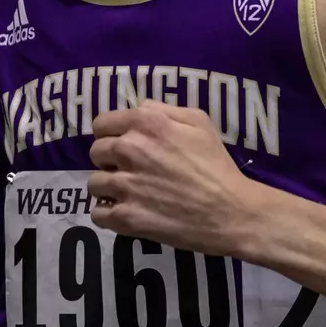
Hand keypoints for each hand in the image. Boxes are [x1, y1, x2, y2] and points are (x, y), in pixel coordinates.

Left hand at [88, 101, 257, 256]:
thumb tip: (138, 109)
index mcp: (145, 123)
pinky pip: (98, 214)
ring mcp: (125, 186)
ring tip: (129, 194)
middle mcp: (129, 150)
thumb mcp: (199, 122)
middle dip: (109, 160)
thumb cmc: (217, 165)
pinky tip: (126, 212)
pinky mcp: (126, 217)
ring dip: (108, 189)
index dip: (109, 134)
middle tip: (129, 170)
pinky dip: (108, 214)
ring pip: (94, 184)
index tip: (121, 144)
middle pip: (95, 152)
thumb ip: (163, 110)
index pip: (101, 124)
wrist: (231, 212)